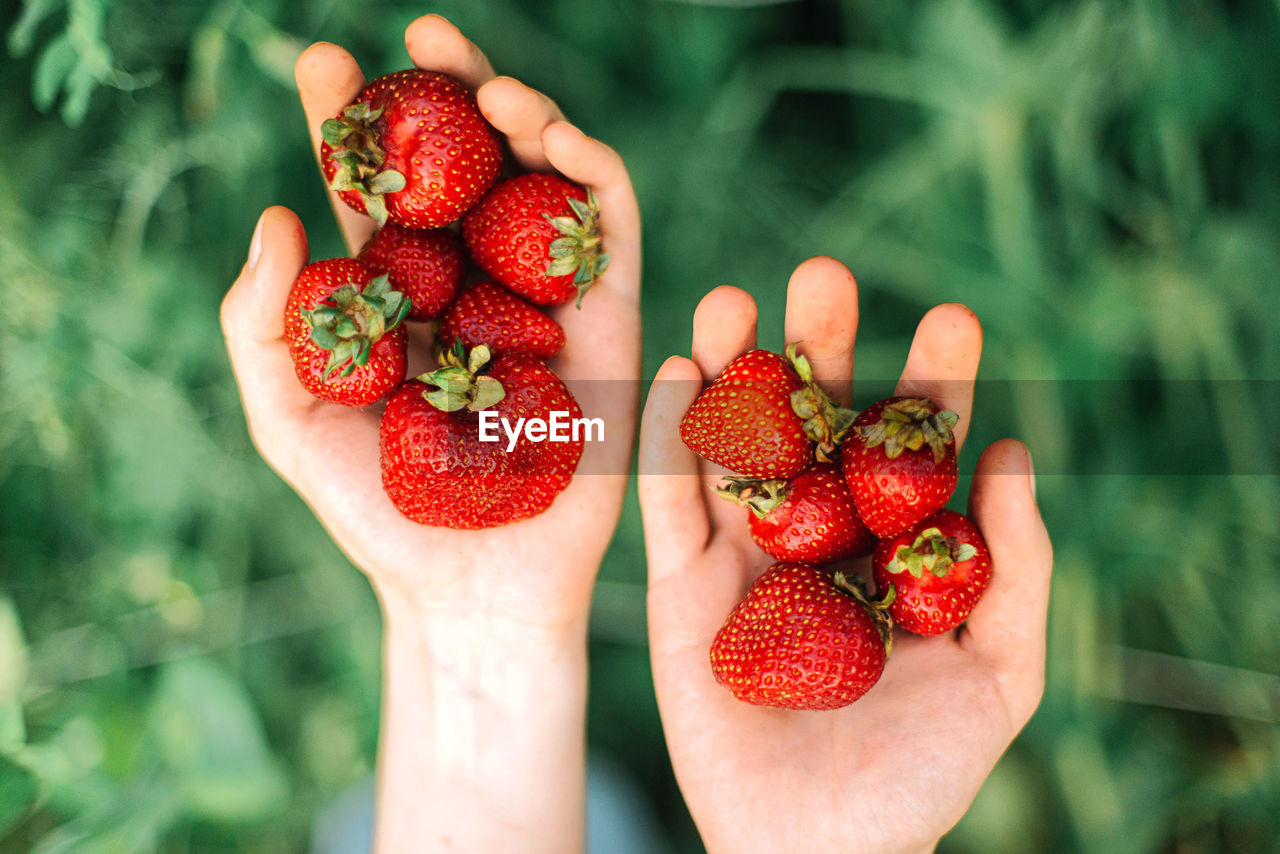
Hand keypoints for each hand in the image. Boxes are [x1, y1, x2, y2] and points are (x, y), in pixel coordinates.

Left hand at [220, 16, 639, 853]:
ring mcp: (545, 301)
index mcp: (400, 297)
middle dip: (446, 92)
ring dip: (529, 116)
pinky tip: (556, 139)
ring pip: (544, 181)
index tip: (319, 65)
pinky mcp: (611, 325)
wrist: (472, 589)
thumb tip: (275, 216)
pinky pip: (612, 232)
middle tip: (422, 36)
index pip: (374, 193)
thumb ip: (260, 326)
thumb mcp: (288, 423)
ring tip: (492, 87)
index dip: (347, 125)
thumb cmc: (377, 517)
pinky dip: (593, 173)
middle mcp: (475, 286)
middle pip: (467, 165)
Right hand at [639, 257, 1051, 853]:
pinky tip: (675, 370)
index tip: (954, 318)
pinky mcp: (678, 585)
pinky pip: (669, 502)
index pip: (913, 449)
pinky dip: (669, 436)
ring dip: (730, 370)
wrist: (818, 845)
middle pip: (815, 425)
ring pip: (733, 444)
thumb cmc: (921, 769)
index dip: (933, 383)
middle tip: (827, 275)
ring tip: (735, 299)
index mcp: (890, 545)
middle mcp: (813, 534)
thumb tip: (1015, 453)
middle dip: (821, 349)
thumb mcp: (999, 671)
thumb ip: (1015, 568)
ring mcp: (741, 554)